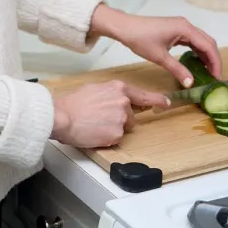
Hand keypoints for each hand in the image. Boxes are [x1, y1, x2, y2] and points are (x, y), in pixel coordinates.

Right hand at [51, 80, 169, 147]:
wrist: (62, 116)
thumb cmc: (72, 104)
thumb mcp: (94, 89)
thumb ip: (110, 94)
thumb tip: (115, 100)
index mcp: (118, 88)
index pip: (143, 96)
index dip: (156, 101)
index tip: (166, 103)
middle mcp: (123, 102)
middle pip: (131, 116)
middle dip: (120, 120)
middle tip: (100, 119)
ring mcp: (121, 118)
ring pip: (123, 128)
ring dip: (113, 129)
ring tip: (94, 125)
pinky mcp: (117, 134)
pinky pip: (116, 138)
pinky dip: (107, 138)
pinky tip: (94, 132)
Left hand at [89, 4, 221, 87]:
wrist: (124, 27)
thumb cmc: (140, 39)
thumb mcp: (159, 57)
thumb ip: (177, 69)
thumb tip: (191, 83)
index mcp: (185, 29)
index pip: (208, 46)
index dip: (215, 62)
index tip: (217, 77)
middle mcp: (186, 25)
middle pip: (208, 42)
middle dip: (213, 59)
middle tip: (215, 77)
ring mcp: (181, 27)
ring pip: (201, 41)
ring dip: (206, 56)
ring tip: (208, 73)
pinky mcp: (175, 30)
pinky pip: (192, 41)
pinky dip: (197, 52)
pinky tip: (197, 63)